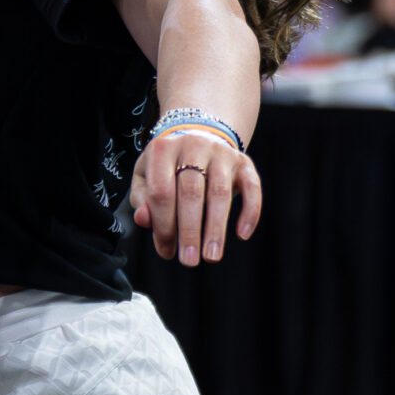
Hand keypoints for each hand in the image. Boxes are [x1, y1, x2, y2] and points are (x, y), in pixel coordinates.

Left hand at [130, 127, 261, 266]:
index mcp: (162, 149)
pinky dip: (250, 211)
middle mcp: (193, 146)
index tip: (167, 251)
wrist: (198, 134)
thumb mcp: (146, 176)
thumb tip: (143, 220)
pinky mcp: (243, 161)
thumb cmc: (168, 166)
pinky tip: (242, 234)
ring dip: (216, 227)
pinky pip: (252, 187)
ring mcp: (220, 152)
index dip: (163, 225)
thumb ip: (142, 199)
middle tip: (189, 260)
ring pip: (220, 192)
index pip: (161, 191)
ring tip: (211, 255)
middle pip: (191, 192)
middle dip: (190, 230)